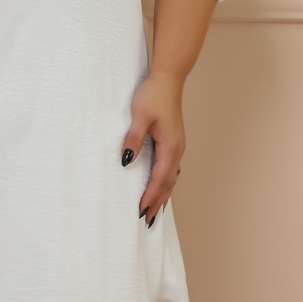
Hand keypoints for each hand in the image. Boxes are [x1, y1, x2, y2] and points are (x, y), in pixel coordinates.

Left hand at [121, 71, 185, 227]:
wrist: (168, 79)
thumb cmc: (153, 95)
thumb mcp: (140, 116)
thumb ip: (133, 139)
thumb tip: (125, 161)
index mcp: (170, 146)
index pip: (160, 179)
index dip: (150, 196)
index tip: (141, 211)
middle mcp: (177, 149)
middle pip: (168, 183)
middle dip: (158, 202)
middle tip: (149, 222)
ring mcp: (177, 146)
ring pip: (171, 177)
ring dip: (163, 194)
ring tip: (154, 211)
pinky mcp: (173, 141)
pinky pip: (170, 168)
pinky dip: (165, 182)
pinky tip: (160, 186)